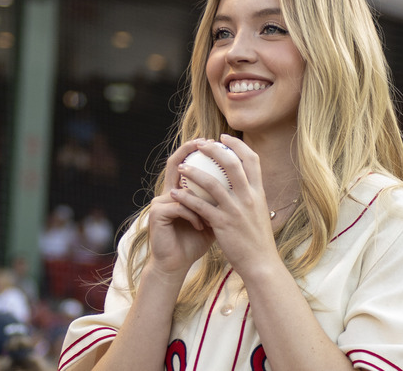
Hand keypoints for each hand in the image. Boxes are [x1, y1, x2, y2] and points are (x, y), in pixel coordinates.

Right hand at [146, 139, 216, 274]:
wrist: (176, 264)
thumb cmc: (197, 240)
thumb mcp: (213, 218)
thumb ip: (221, 200)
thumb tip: (245, 183)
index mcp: (182, 191)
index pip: (189, 163)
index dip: (199, 149)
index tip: (219, 139)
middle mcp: (168, 192)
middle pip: (176, 163)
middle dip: (189, 151)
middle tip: (207, 143)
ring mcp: (160, 202)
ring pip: (183, 189)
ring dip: (201, 197)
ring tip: (215, 202)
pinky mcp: (156, 215)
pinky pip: (180, 207)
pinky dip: (194, 216)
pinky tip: (200, 227)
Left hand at [170, 135, 279, 278]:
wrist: (261, 263)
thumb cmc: (258, 239)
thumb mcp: (259, 212)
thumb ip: (250, 196)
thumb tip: (243, 182)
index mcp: (258, 192)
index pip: (252, 160)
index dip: (237, 145)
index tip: (224, 138)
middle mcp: (249, 198)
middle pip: (232, 164)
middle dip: (215, 150)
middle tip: (200, 144)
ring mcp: (236, 211)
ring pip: (212, 183)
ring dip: (194, 172)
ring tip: (181, 167)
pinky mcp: (223, 224)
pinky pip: (201, 207)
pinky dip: (187, 198)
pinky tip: (176, 193)